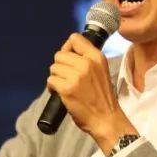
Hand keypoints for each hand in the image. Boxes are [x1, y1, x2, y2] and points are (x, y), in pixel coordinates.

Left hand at [46, 33, 136, 152]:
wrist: (105, 118)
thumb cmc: (102, 96)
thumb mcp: (101, 70)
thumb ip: (87, 59)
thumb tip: (67, 52)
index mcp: (97, 57)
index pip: (75, 38)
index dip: (67, 48)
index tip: (68, 59)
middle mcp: (87, 63)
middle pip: (60, 54)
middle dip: (60, 66)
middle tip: (66, 77)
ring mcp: (76, 76)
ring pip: (53, 67)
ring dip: (55, 77)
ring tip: (63, 86)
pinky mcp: (67, 88)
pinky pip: (51, 80)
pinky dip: (52, 87)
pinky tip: (59, 93)